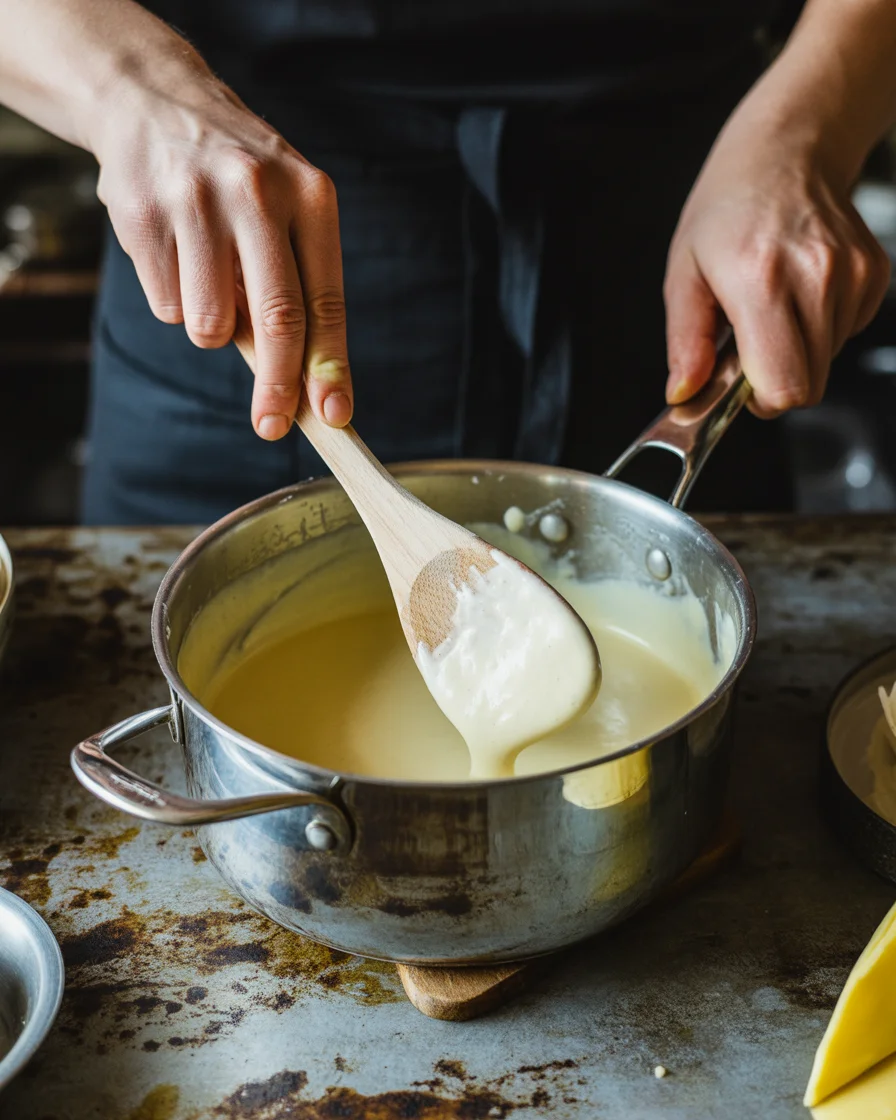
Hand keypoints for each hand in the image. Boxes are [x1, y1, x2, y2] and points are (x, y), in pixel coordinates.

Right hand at [92, 61, 351, 437]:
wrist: (155, 102)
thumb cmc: (239, 180)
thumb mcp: (288, 212)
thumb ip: (299, 289)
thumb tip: (310, 389)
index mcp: (309, 196)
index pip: (326, 300)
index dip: (329, 367)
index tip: (333, 417)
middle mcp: (256, 193)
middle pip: (276, 319)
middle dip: (277, 386)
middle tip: (273, 426)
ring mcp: (195, 203)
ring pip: (209, 324)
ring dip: (211, 329)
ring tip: (209, 281)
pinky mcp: (143, 216)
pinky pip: (167, 306)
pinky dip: (175, 300)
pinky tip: (176, 253)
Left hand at [664, 105, 890, 417]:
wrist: (784, 150)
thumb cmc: (726, 210)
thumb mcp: (683, 274)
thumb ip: (685, 342)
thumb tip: (684, 393)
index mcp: (759, 281)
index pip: (784, 386)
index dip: (762, 400)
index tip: (743, 383)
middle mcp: (814, 277)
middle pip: (810, 383)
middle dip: (778, 378)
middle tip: (752, 341)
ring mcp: (851, 273)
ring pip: (828, 359)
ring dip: (799, 348)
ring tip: (774, 304)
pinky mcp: (874, 271)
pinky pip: (848, 331)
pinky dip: (823, 324)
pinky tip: (801, 289)